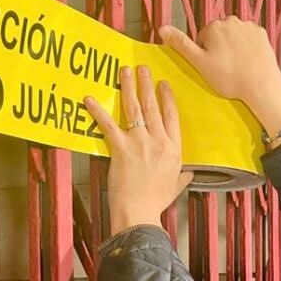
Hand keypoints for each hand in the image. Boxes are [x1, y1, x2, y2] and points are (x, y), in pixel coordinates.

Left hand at [85, 66, 193, 234]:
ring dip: (129, 87)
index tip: (164, 84)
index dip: (167, 98)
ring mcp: (139, 142)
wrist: (139, 211)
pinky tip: (89, 99)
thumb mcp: (175, 187)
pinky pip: (108, 124)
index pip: (171, 116)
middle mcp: (158, 141)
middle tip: (143, 68)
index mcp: (173, 149)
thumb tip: (191, 173)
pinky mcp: (120, 147)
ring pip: (134, 108)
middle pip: (152, 106)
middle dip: (147, 84)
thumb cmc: (156, 202)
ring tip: (125, 72)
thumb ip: (183, 177)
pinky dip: (97, 111)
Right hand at [160, 18, 280, 135]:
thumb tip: (162, 28)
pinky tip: (248, 62)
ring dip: (233, 48)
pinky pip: (249, 39)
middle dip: (219, 49)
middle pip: (218, 35)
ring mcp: (248, 26)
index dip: (205, 55)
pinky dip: (247, 48)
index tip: (213, 67)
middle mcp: (231, 20)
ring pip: (234, 37)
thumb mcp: (199, 63)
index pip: (202, 39)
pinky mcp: (262, 33)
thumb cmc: (229, 77)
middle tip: (225, 69)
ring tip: (237, 67)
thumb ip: (181, 44)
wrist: (261, 85)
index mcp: (213, 26)